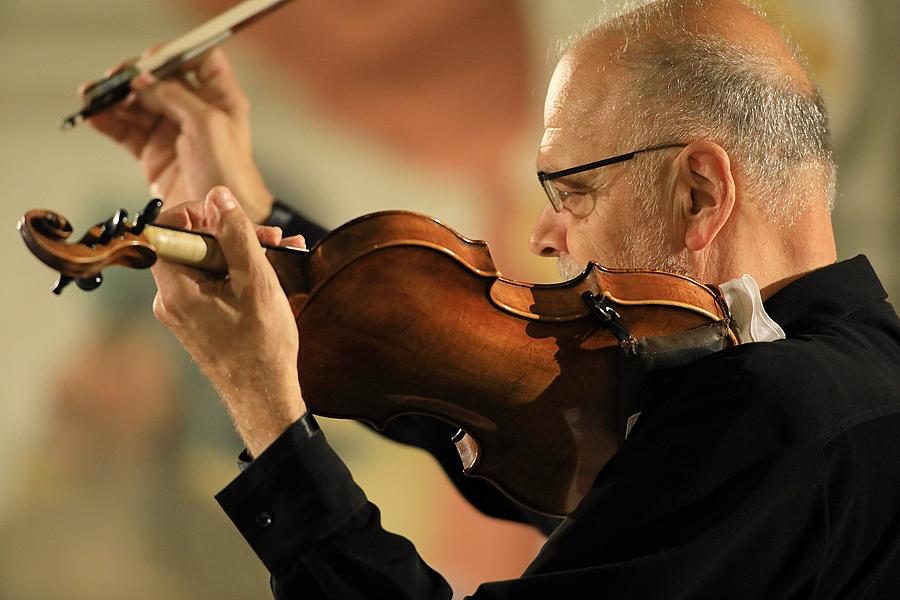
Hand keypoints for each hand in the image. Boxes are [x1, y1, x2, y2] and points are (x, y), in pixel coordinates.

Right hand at [83, 48, 273, 222]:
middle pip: (159, 81)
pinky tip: (94, 115)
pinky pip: (126, 131)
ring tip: (93, 96)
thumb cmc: (230, 173)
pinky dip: (108, 121)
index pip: (198, 62)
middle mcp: (195, 112)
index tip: (150, 61)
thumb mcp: (208, 124)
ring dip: (114, 98)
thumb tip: (143, 80)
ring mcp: (172, 132)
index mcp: (219, 99)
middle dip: (134, 78)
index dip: (174, 56)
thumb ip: (175, 96)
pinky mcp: (154, 154)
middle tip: (114, 80)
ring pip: (138, 104)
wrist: (221, 218)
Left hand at [150, 186, 306, 455]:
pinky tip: (275, 272)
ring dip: (245, 253)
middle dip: (233, 233)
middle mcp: (171, 299)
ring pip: (209, 265)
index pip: (168, 230)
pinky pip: (215, 285)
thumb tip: (218, 195)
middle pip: (193, 246)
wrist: (264, 397)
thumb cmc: (261, 344)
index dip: (199, 213)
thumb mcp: (255, 280)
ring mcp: (185, 312)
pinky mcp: (200, 321)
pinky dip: (242, 275)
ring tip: (284, 251)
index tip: (231, 214)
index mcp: (176, 288)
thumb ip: (236, 233)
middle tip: (272, 236)